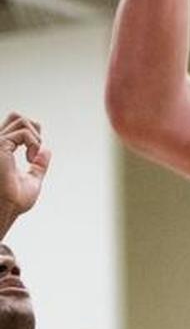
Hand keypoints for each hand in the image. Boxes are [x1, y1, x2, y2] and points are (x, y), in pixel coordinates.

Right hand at [0, 113, 49, 233]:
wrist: (5, 211)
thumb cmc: (13, 202)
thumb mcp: (31, 180)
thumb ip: (38, 165)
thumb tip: (46, 150)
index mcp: (1, 151)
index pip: (14, 125)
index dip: (31, 133)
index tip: (34, 155)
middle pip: (16, 117)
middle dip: (34, 129)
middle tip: (35, 152)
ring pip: (20, 120)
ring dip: (35, 138)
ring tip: (33, 158)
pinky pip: (23, 132)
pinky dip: (34, 144)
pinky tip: (30, 159)